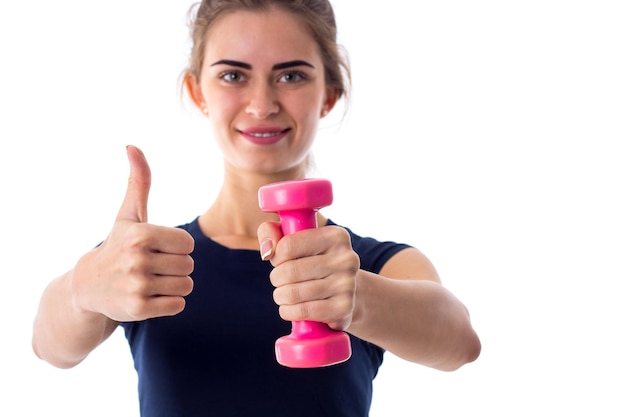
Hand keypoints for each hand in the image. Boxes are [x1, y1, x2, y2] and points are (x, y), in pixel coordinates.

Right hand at [72, 146, 194, 321]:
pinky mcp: (138, 309)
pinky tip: (148, 296)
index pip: (188, 243)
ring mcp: (137, 286)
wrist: (87, 287)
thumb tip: (132, 146)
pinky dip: (168, 303)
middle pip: (189, 265)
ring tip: (149, 281)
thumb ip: (138, 181)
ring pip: (186, 286)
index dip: (176, 246)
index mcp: (141, 234)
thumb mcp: (128, 214)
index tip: (156, 247)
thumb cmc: (117, 245)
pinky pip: (177, 305)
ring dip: (173, 285)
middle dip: (175, 266)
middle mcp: (137, 260)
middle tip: (151, 266)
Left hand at [257, 222, 358, 329]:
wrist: (350, 293)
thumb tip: (267, 251)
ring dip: (281, 296)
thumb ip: (270, 232)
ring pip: (292, 293)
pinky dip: (288, 311)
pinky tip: (292, 308)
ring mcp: (347, 284)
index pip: (288, 246)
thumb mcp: (292, 239)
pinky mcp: (344, 308)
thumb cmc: (312, 261)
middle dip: (277, 279)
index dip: (277, 256)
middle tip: (281, 280)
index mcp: (335, 236)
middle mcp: (346, 258)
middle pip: (289, 271)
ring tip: (286, 294)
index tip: (281, 261)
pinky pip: (302, 311)